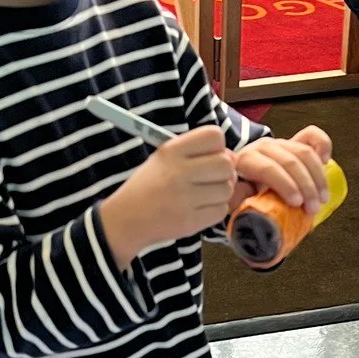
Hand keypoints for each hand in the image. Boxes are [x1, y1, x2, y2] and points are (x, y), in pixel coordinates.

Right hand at [98, 126, 235, 265]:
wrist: (126, 219)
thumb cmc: (149, 186)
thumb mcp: (163, 158)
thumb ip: (195, 152)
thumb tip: (233, 157)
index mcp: (171, 151)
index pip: (214, 136)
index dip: (218, 146)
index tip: (211, 157)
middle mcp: (178, 172)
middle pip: (226, 164)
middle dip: (225, 171)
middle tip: (213, 179)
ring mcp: (184, 198)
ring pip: (227, 189)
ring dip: (221, 192)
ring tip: (205, 195)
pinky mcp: (189, 221)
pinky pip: (221, 210)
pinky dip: (215, 210)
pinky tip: (201, 208)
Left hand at [232, 128, 332, 215]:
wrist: (245, 180)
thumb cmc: (243, 194)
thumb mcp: (235, 200)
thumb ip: (239, 200)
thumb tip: (249, 201)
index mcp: (245, 160)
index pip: (268, 169)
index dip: (285, 186)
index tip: (297, 204)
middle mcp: (263, 147)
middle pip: (290, 162)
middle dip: (305, 187)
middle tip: (313, 208)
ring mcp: (281, 142)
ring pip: (305, 153)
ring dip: (318, 178)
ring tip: (322, 199)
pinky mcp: (295, 141)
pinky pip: (313, 135)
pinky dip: (324, 146)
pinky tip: (326, 162)